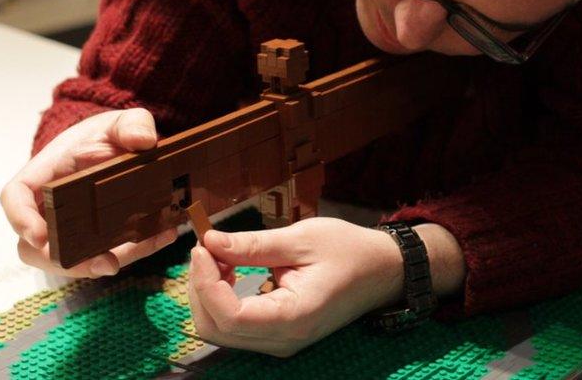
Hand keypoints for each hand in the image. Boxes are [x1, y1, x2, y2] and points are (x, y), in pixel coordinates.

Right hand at [0, 108, 177, 277]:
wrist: (122, 147)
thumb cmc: (108, 135)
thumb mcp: (122, 122)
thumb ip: (133, 123)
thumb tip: (143, 139)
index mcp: (46, 175)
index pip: (16, 197)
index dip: (21, 219)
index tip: (39, 236)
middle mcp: (51, 207)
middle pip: (36, 245)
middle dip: (63, 261)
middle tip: (103, 263)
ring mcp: (72, 227)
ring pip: (71, 259)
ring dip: (103, 263)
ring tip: (142, 249)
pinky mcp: (97, 238)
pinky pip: (108, 253)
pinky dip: (135, 251)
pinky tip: (164, 235)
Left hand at [188, 218, 404, 356]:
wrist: (381, 271)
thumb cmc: (349, 251)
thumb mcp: (302, 239)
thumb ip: (253, 244)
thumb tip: (211, 241)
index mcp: (293, 317)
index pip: (230, 315)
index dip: (205, 282)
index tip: (203, 246)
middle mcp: (284, 339)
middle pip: (216, 329)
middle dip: (200, 288)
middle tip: (207, 248)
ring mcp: (281, 342)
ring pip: (221, 332)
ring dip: (208, 295)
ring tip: (219, 257)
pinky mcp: (279, 335)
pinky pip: (236, 328)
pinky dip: (222, 301)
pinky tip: (230, 272)